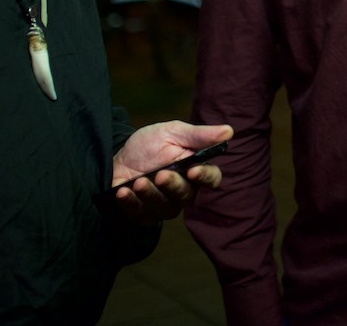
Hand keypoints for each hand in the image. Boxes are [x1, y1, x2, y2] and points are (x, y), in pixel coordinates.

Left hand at [108, 120, 233, 225]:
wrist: (116, 158)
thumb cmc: (149, 145)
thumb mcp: (172, 133)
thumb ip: (199, 135)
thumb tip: (229, 131)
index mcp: (195, 170)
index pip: (212, 178)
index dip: (205, 177)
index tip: (193, 171)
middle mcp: (183, 191)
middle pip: (187, 196)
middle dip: (174, 186)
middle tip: (161, 175)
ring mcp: (164, 205)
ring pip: (165, 207)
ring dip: (151, 194)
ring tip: (138, 182)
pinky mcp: (143, 214)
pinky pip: (141, 214)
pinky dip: (131, 202)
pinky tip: (123, 192)